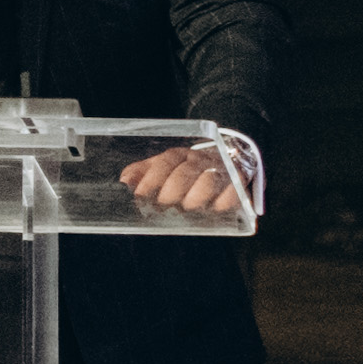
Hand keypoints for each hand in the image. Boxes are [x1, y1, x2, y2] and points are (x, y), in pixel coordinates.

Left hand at [118, 143, 242, 214]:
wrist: (228, 158)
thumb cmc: (187, 172)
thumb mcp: (163, 168)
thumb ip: (144, 173)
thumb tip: (124, 181)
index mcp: (179, 156)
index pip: (165, 162)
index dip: (152, 178)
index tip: (140, 195)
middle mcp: (199, 160)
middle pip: (186, 171)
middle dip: (174, 188)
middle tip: (165, 203)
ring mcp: (220, 170)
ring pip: (209, 179)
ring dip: (198, 194)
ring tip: (189, 207)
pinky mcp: (238, 182)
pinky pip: (234, 189)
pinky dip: (226, 198)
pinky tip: (217, 207)